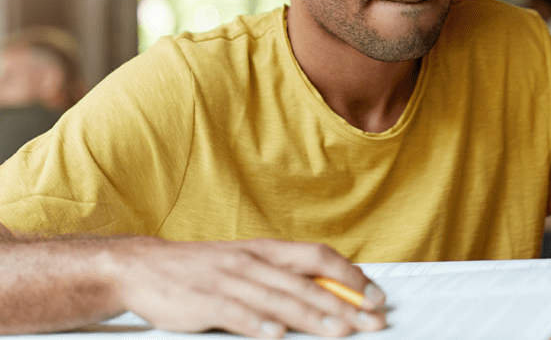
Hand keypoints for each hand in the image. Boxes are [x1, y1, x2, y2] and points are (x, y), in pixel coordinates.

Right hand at [108, 237, 385, 337]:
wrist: (143, 267)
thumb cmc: (203, 269)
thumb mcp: (248, 263)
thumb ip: (284, 276)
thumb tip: (329, 291)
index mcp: (267, 250)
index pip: (319, 257)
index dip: (350, 276)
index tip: (375, 295)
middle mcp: (253, 262)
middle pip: (307, 283)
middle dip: (344, 304)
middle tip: (371, 321)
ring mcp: (228, 280)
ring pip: (279, 299)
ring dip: (312, 316)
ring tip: (339, 331)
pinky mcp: (204, 301)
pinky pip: (236, 313)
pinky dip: (258, 324)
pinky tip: (277, 334)